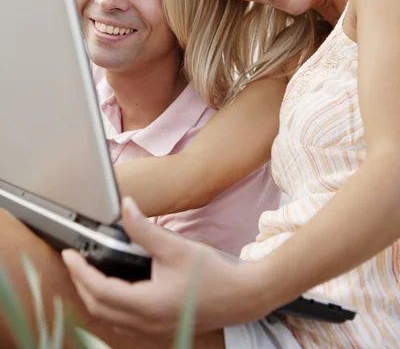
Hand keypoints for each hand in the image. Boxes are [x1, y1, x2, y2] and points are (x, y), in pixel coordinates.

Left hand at [62, 198, 258, 336]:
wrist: (241, 297)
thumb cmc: (211, 274)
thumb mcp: (175, 246)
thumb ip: (144, 229)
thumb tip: (125, 207)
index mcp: (146, 304)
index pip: (99, 290)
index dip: (79, 271)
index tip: (68, 255)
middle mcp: (145, 324)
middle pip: (99, 308)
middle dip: (81, 284)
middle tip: (74, 262)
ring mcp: (152, 332)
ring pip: (109, 318)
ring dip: (94, 297)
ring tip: (88, 273)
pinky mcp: (159, 330)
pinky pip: (123, 323)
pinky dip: (111, 306)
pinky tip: (115, 290)